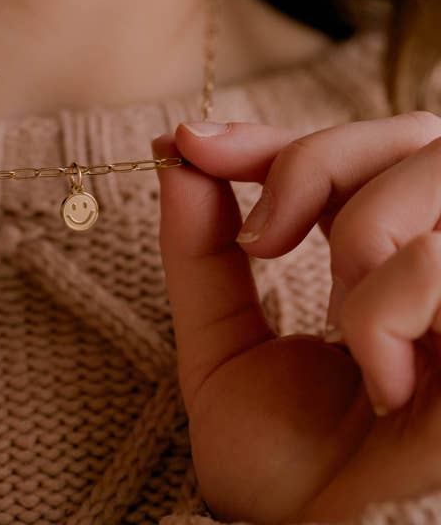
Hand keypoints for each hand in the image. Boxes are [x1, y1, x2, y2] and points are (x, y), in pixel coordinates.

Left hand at [154, 111, 440, 523]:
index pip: (358, 145)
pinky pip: (436, 269)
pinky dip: (382, 310)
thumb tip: (178, 156)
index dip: (275, 133)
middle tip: (261, 239)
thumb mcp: (221, 341)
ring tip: (339, 320)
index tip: (191, 144)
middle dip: (315, 165)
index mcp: (393, 259)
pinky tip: (380, 380)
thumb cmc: (282, 460)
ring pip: (435, 176)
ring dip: (355, 240)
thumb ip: (200, 247)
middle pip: (414, 134)